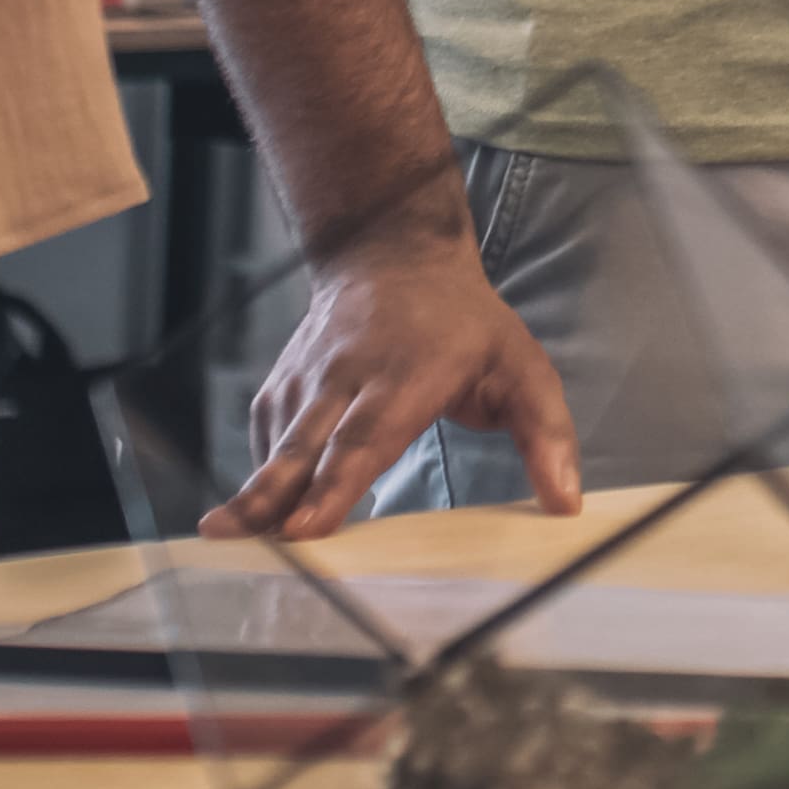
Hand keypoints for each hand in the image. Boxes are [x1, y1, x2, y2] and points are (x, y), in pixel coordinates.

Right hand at [217, 224, 575, 536]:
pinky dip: (254, 470)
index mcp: (409, 374)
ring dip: (251, 489)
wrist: (394, 253)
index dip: (336, 484)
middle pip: (307, 444)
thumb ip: (547, 435)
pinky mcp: (284, 381)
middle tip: (236, 536)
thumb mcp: (524, 367)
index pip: (367, 437)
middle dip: (273, 494)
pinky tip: (248, 512)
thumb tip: (566, 503)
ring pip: (277, 439)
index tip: (307, 526)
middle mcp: (349, 373)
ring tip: (222, 535)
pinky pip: (265, 431)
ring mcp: (309, 374)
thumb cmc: (467, 325)